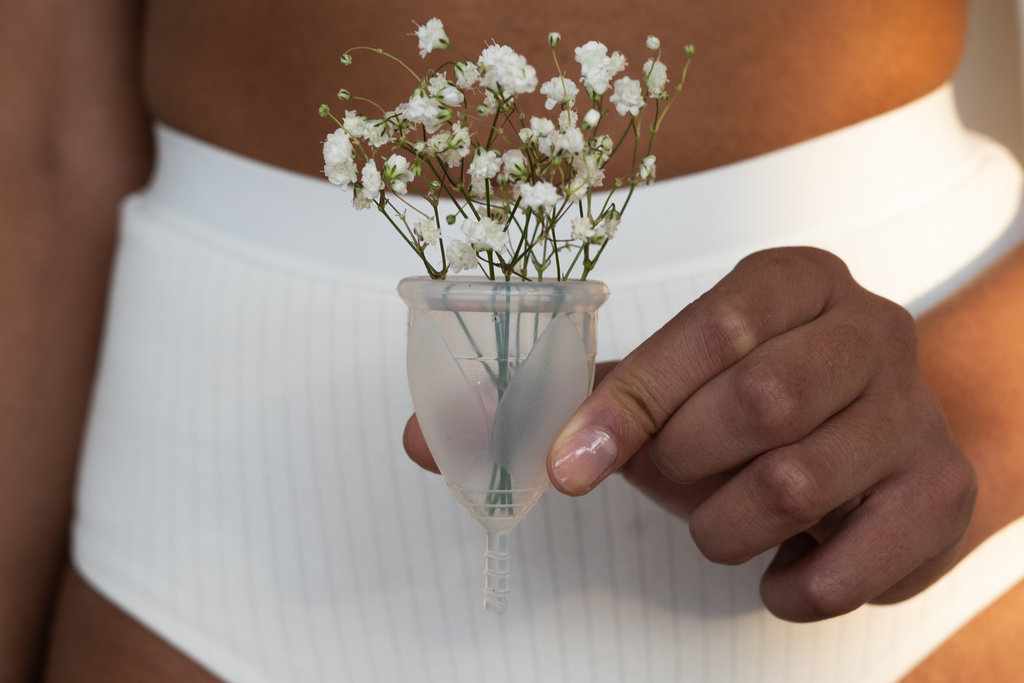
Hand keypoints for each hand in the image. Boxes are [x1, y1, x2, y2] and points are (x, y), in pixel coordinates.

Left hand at [543, 247, 975, 621]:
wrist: (873, 453)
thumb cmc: (761, 410)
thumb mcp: (680, 384)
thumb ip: (593, 395)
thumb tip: (463, 431)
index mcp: (798, 281)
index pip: (714, 327)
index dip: (633, 401)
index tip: (569, 462)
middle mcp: (872, 329)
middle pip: (761, 400)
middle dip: (685, 458)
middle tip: (672, 475)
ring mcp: (916, 412)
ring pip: (793, 485)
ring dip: (722, 526)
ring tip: (720, 521)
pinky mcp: (940, 495)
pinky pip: (844, 569)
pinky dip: (785, 588)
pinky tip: (777, 569)